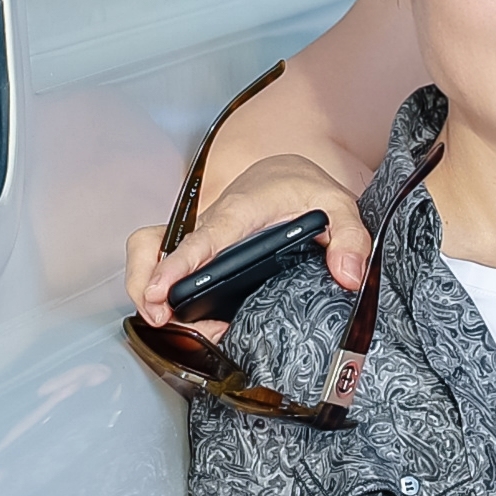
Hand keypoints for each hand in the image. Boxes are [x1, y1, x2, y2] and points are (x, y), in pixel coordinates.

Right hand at [126, 153, 372, 321]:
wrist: (284, 172)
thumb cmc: (303, 187)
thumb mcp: (338, 205)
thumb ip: (350, 238)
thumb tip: (348, 275)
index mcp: (240, 213)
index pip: (201, 239)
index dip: (176, 266)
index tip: (160, 293)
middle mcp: (210, 226)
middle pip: (154, 246)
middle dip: (145, 283)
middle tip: (161, 317)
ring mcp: (199, 240)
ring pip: (151, 254)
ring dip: (148, 289)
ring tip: (171, 324)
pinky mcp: (197, 252)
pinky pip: (165, 265)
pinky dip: (162, 289)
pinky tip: (188, 319)